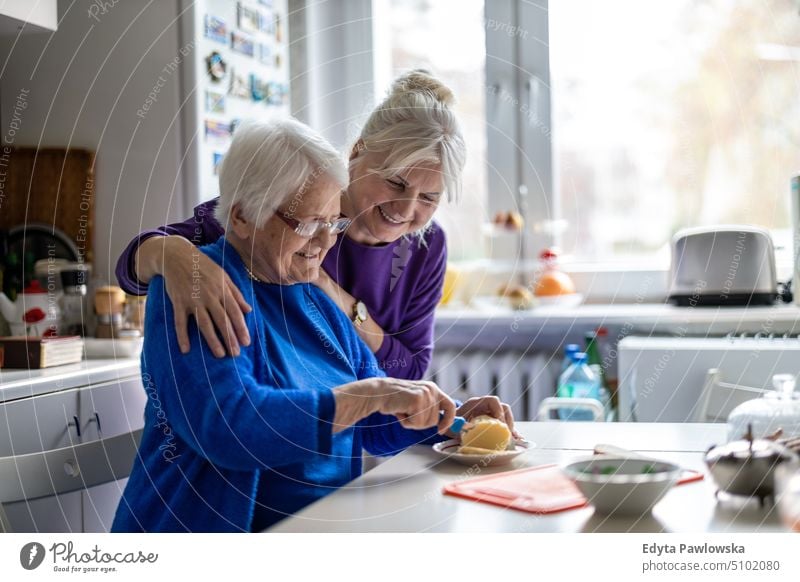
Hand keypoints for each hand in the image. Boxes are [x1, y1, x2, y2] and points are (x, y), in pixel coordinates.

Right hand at [156, 237, 251, 356]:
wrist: (177, 256)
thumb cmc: (204, 266)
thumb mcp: (223, 276)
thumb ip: (236, 294)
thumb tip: (249, 310)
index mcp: (221, 289)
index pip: (234, 312)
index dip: (241, 328)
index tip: (246, 342)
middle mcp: (209, 296)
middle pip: (221, 320)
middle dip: (230, 338)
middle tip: (236, 354)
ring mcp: (193, 300)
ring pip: (204, 323)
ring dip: (212, 340)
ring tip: (219, 354)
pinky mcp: (178, 302)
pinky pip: (180, 322)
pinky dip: (182, 336)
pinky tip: (185, 350)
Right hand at [332, 378, 455, 433]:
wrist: (379, 393)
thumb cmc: (395, 400)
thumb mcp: (416, 400)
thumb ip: (429, 408)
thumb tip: (440, 423)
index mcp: (433, 388)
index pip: (450, 406)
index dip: (448, 421)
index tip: (441, 430)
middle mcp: (432, 390)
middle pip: (435, 420)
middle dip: (421, 423)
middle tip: (408, 414)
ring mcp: (425, 395)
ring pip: (426, 424)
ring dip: (412, 422)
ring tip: (403, 410)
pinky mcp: (417, 401)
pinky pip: (416, 423)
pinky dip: (406, 422)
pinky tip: (400, 411)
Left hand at [455, 396, 517, 438]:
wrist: (451, 425)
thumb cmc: (452, 423)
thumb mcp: (453, 424)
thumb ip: (458, 426)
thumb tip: (466, 429)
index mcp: (476, 403)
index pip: (493, 401)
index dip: (498, 410)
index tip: (499, 423)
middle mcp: (486, 407)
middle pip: (504, 408)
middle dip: (508, 421)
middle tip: (507, 434)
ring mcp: (492, 414)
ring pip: (507, 417)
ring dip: (511, 427)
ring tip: (511, 439)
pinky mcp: (494, 422)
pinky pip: (506, 425)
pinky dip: (511, 432)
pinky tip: (516, 440)